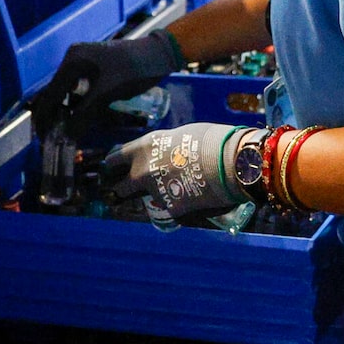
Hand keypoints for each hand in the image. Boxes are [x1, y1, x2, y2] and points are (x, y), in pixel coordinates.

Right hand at [29, 29, 186, 133]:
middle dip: (54, 115)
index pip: (51, 93)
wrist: (159, 54)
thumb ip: (85, 113)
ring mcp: (84, 63)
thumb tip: (67, 135)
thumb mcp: (107, 93)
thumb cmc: (133, 70)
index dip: (45, 116)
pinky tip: (79, 119)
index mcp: (72, 61)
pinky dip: (79, 105)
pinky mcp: (95, 69)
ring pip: (69, 92)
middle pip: (57, 92)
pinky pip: (81, 90)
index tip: (42, 137)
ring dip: (66, 111)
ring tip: (63, 132)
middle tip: (51, 138)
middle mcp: (73, 59)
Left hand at [103, 122, 255, 221]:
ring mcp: (154, 191)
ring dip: (153, 197)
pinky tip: (192, 198)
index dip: (113, 166)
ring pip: (146, 199)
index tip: (114, 170)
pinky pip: (170, 208)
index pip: (114, 159)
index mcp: (143, 147)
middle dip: (123, 189)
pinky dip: (178, 205)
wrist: (230, 161)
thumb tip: (162, 157)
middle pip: (120, 187)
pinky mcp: (170, 208)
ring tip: (170, 193)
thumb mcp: (180, 136)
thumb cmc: (211, 140)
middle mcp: (142, 170)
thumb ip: (164, 149)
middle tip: (129, 191)